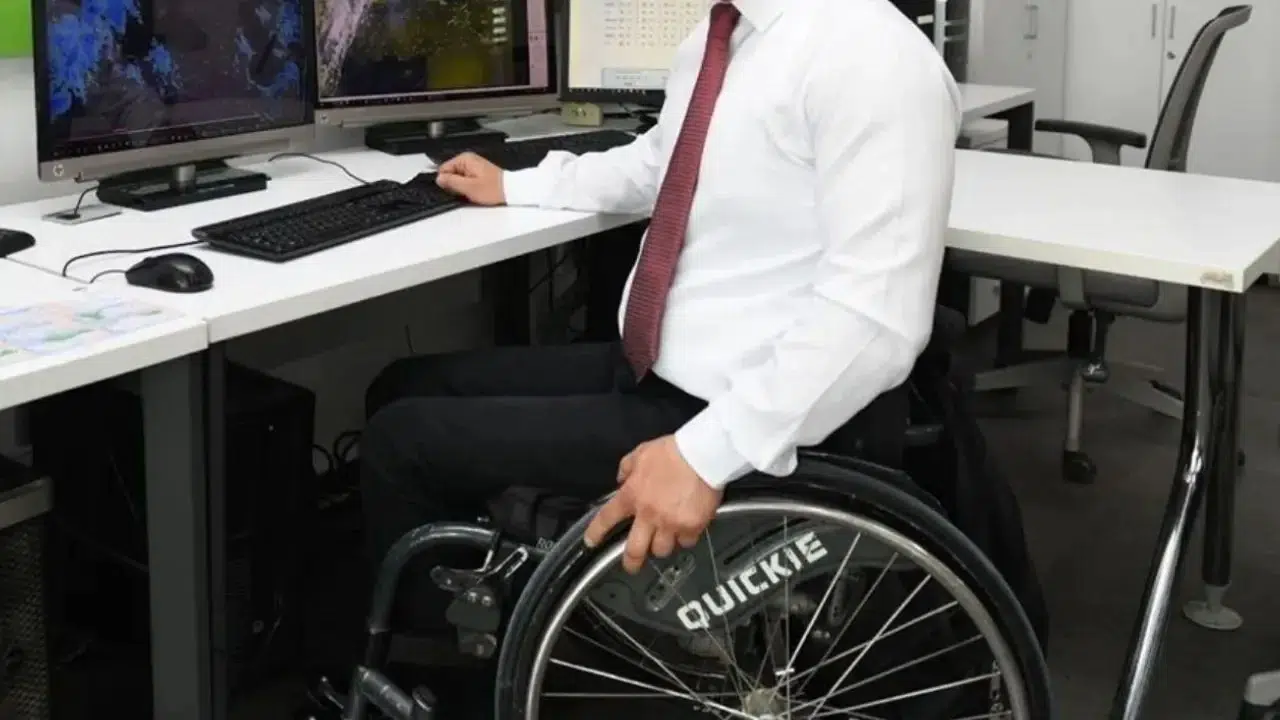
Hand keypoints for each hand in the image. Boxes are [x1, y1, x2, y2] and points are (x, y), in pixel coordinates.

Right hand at [436, 152, 505, 204]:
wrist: (510, 190)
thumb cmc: (493, 188)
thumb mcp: (468, 187)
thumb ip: (451, 182)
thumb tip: (439, 179)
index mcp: (465, 159)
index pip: (443, 169)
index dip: (446, 181)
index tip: (454, 189)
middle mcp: (468, 160)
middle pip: (450, 173)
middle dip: (455, 184)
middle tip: (466, 191)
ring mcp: (473, 166)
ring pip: (458, 178)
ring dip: (462, 186)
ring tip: (473, 191)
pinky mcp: (478, 173)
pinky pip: (465, 180)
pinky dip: (468, 186)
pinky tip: (476, 191)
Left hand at [584, 436, 722, 572]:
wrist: (703, 454)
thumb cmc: (674, 451)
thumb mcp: (642, 452)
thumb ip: (628, 467)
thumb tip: (622, 478)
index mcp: (632, 495)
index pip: (607, 518)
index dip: (596, 533)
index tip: (591, 541)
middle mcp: (649, 514)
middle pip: (635, 550)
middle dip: (631, 562)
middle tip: (631, 565)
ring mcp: (671, 523)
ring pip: (662, 550)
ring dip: (662, 545)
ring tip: (666, 538)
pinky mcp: (692, 527)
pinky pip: (686, 542)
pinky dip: (686, 538)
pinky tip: (688, 529)